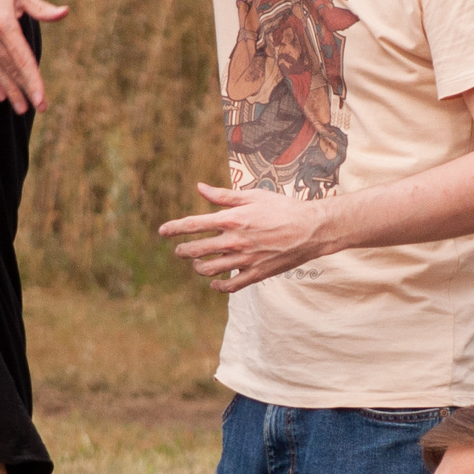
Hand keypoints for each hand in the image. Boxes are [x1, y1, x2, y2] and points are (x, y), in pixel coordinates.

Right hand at [0, 0, 62, 111]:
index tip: (40, 99)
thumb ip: (41, 8)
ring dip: (7, 90)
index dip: (32, 81)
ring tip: (18, 108)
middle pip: (9, 68)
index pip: (21, 59)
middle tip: (34, 108)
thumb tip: (64, 13)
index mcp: (4, 22)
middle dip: (22, 90)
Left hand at [161, 183, 330, 291]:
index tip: (162, 231)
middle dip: (182, 251)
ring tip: (197, 263)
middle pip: (195, 250)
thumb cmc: (282, 208)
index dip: (173, 228)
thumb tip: (200, 187)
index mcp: (232, 219)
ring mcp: (245, 259)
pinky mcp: (256, 274)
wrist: (311, 229)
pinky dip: (217, 286)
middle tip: (179, 250)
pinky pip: (230, 285)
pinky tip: (214, 282)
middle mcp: (234, 240)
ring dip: (198, 267)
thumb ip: (223, 195)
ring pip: (208, 270)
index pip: (193, 224)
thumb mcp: (253, 196)